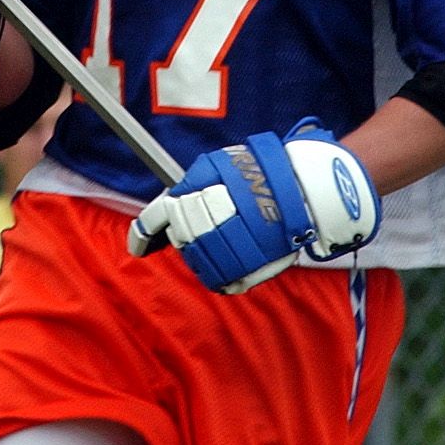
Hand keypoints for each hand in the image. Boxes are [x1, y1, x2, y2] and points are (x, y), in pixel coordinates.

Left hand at [127, 119, 381, 293]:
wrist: (306, 191)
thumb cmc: (265, 173)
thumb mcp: (221, 165)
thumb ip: (194, 186)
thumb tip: (169, 203)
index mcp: (193, 194)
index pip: (157, 217)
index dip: (143, 234)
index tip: (138, 247)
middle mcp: (202, 222)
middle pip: (180, 237)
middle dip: (188, 232)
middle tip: (215, 223)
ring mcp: (219, 249)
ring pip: (196, 258)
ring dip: (207, 250)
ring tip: (233, 235)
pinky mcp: (238, 271)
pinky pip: (217, 279)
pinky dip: (222, 271)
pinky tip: (238, 255)